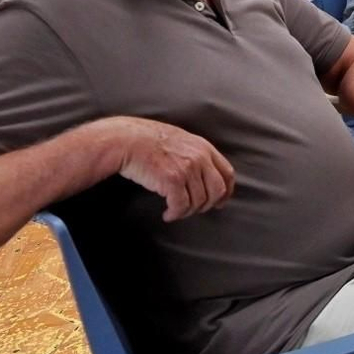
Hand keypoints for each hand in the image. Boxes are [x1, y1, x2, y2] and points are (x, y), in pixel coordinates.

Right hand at [115, 119, 234, 222]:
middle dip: (206, 205)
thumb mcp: (182, 141)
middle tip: (193, 210)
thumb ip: (196, 155)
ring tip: (176, 211)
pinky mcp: (172, 180)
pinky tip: (168, 214)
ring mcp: (187, 169)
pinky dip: (175, 214)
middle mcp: (200, 158)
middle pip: (217, 191)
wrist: (127, 139)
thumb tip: (205, 177)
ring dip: (187, 211)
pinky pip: (181, 205)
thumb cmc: (149, 141)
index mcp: (204, 148)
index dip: (226, 192)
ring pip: (199, 201)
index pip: (227, 174)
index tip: (220, 202)